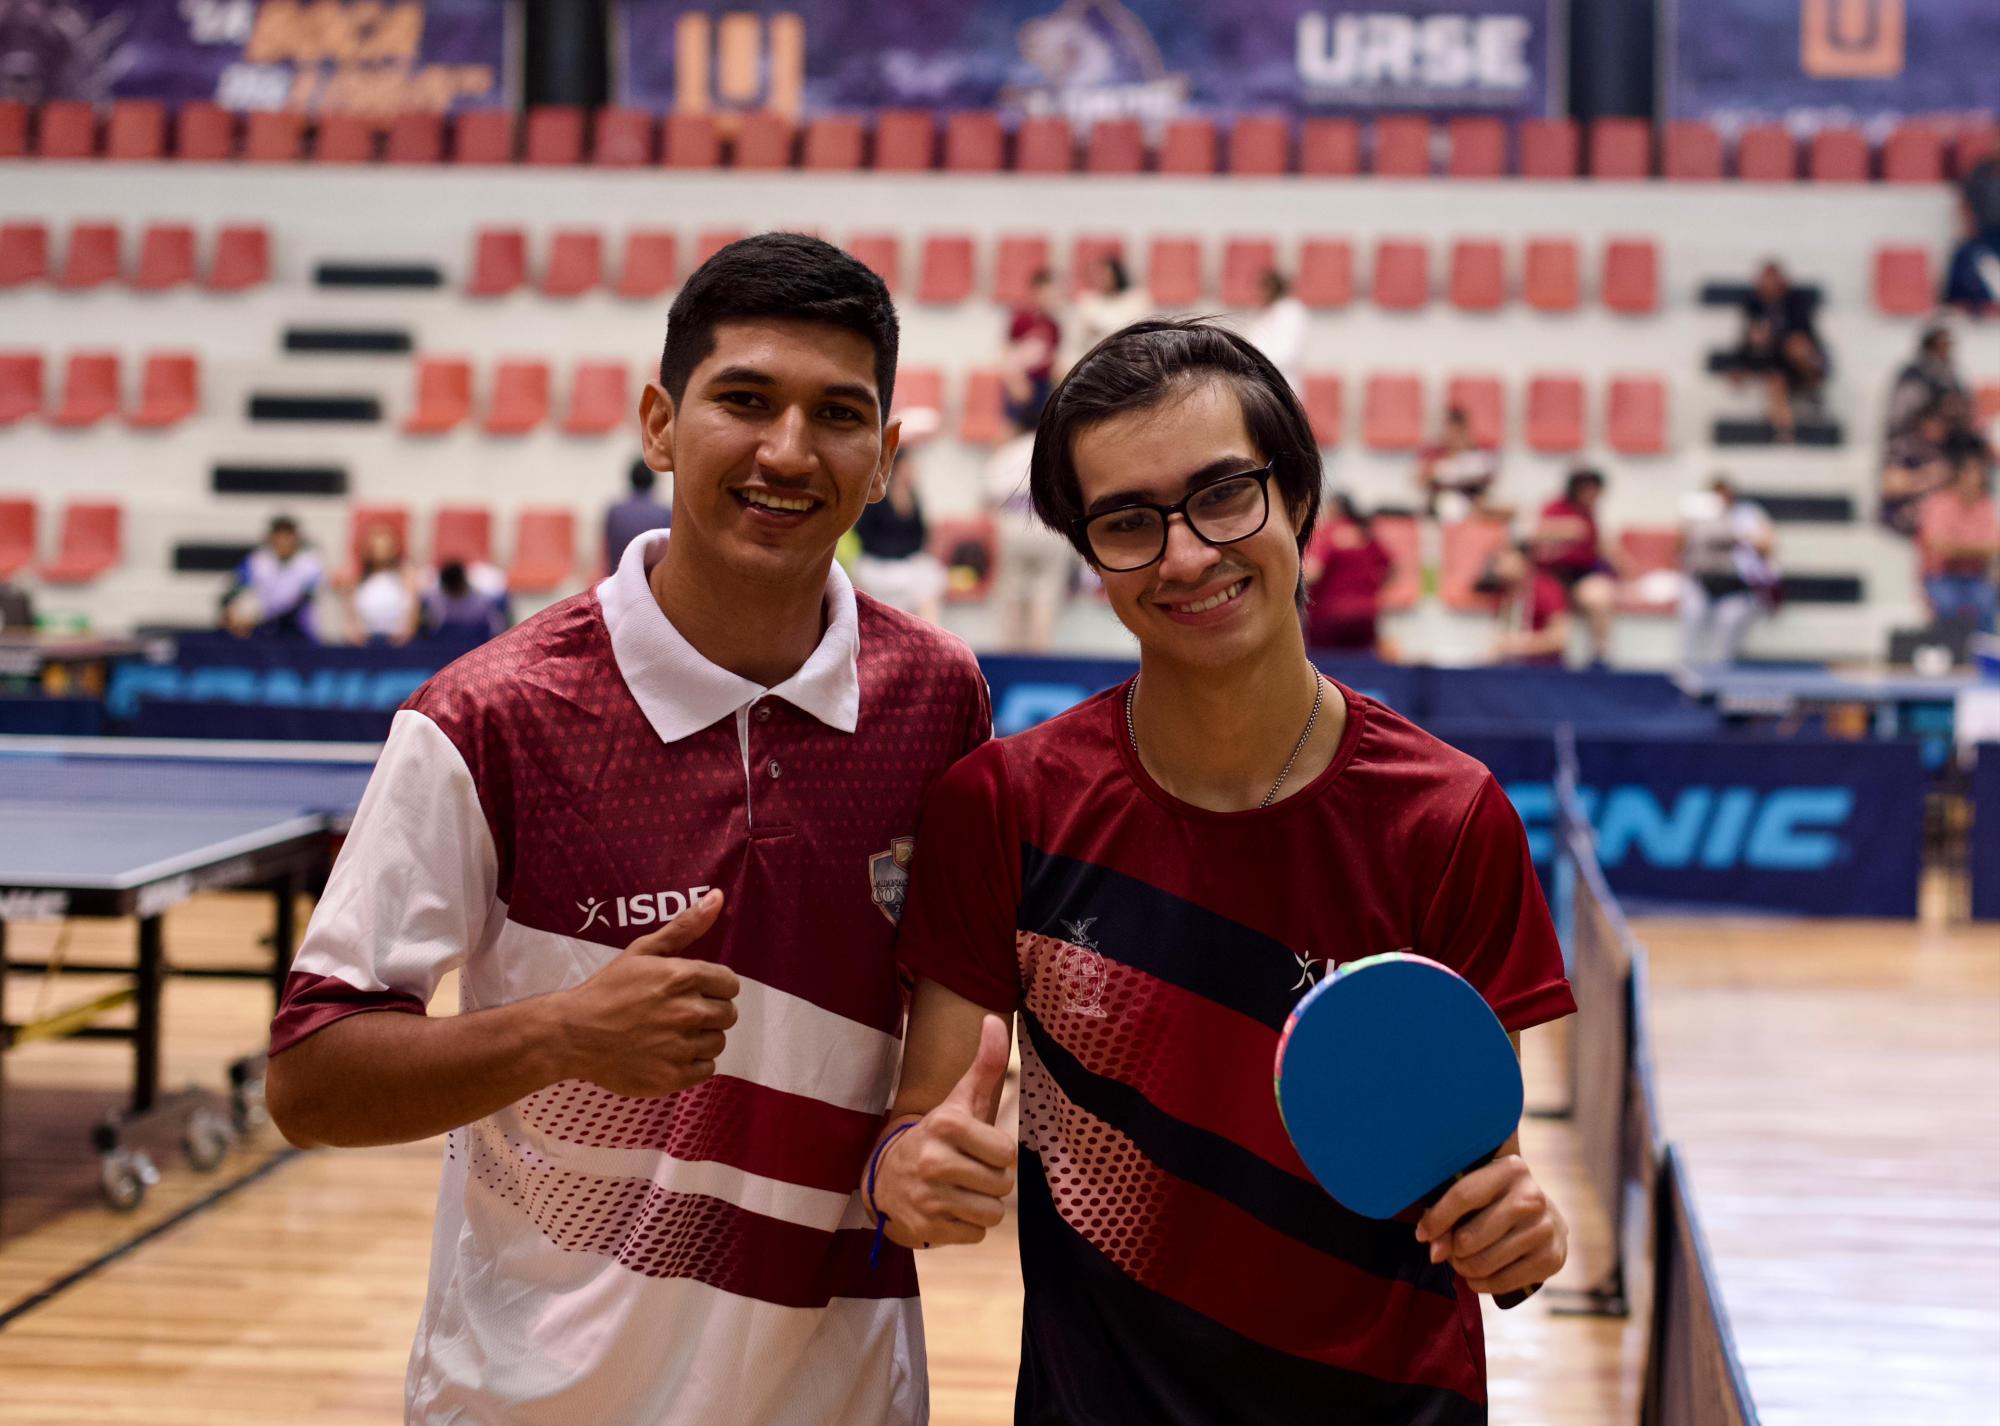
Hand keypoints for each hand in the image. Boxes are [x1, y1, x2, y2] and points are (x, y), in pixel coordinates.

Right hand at [552, 890, 738, 1097]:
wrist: (573, 1034)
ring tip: (670, 1034)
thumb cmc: (609, 989)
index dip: (713, 987)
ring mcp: (681, 1047)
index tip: (692, 991)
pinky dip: (692, 1064)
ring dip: (700, 1038)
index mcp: (685, 976)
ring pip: (718, 1041)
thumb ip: (685, 926)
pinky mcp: (673, 1077)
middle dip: (708, 1012)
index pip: (730, 984)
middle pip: (728, 1014)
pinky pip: (707, 1069)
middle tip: (677, 1013)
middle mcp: (688, 1011)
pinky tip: (668, 1054)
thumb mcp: (643, 950)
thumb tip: (718, 896)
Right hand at [871, 1015, 1016, 1248]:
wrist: (886, 1174)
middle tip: (968, 1170)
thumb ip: (984, 1063)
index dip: (998, 1152)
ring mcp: (927, 1197)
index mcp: (946, 1124)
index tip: (976, 1146)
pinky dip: (968, 1226)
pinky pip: (975, 1235)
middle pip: (1002, 1186)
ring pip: (991, 1214)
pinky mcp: (925, 1228)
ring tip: (960, 1190)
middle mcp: (933, 1160)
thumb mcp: (960, 1099)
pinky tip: (948, 1209)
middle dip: (992, 1180)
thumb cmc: (938, 1135)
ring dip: (983, 1205)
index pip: (1007, 1153)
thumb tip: (995, 1020)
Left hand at [1414, 1154, 1566, 1297]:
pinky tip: (1478, 1276)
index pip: (1463, 1196)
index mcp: (1511, 1169)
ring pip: (1483, 1263)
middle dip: (1451, 1250)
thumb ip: (1446, 1215)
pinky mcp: (1552, 1259)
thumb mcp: (1472, 1194)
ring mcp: (1545, 1229)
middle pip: (1470, 1237)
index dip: (1436, 1220)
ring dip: (1464, 1268)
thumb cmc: (1495, 1201)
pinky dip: (1481, 1284)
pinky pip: (1502, 1283)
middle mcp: (1532, 1197)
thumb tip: (1436, 1253)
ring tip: (1463, 1261)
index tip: (1422, 1235)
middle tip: (1450, 1250)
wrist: (1543, 1218)